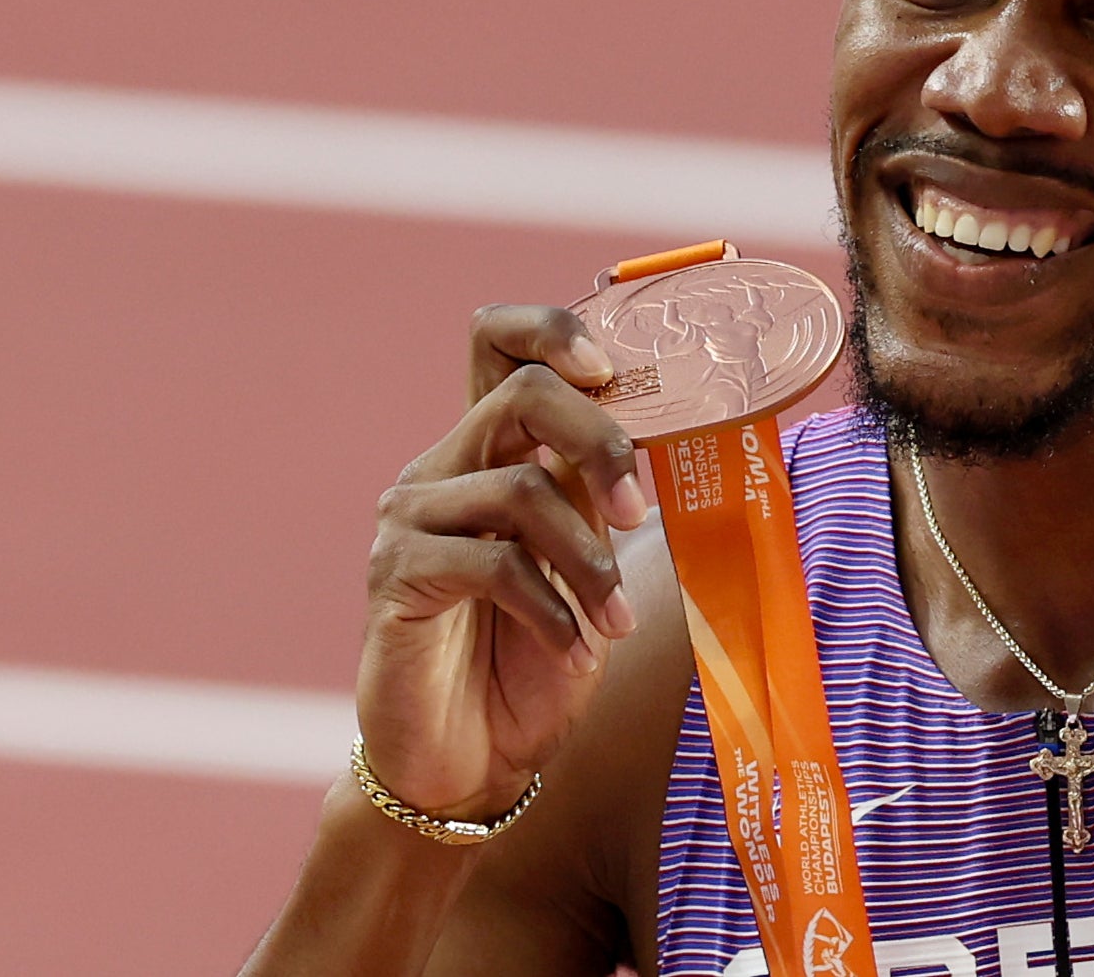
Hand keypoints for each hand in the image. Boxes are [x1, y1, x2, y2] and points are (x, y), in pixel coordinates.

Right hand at [355, 307, 647, 822]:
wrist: (470, 762)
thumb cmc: (540, 656)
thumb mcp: (588, 562)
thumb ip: (608, 497)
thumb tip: (697, 432)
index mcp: (494, 447)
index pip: (500, 340)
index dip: (553, 329)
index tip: (611, 366)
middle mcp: (446, 464)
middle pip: (524, 392)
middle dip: (602, 442)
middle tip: (640, 515)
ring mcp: (412, 516)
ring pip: (521, 488)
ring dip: (590, 561)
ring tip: (616, 621)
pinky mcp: (395, 576)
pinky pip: (492, 564)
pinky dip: (553, 609)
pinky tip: (576, 651)